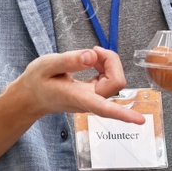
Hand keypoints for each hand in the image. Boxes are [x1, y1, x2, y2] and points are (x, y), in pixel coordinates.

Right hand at [9, 47, 145, 124]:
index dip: (123, 114)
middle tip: (93, 51)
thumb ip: (69, 60)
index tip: (140, 120)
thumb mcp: (47, 65)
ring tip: (88, 55)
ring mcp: (94, 98)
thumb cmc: (37, 82)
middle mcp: (90, 100)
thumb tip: (91, 56)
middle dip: (111, 62)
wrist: (31, 96)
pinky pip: (110, 79)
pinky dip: (105, 65)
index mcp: (78, 97)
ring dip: (108, 63)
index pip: (105, 108)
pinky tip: (91, 61)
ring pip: (115, 80)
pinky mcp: (95, 93)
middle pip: (116, 83)